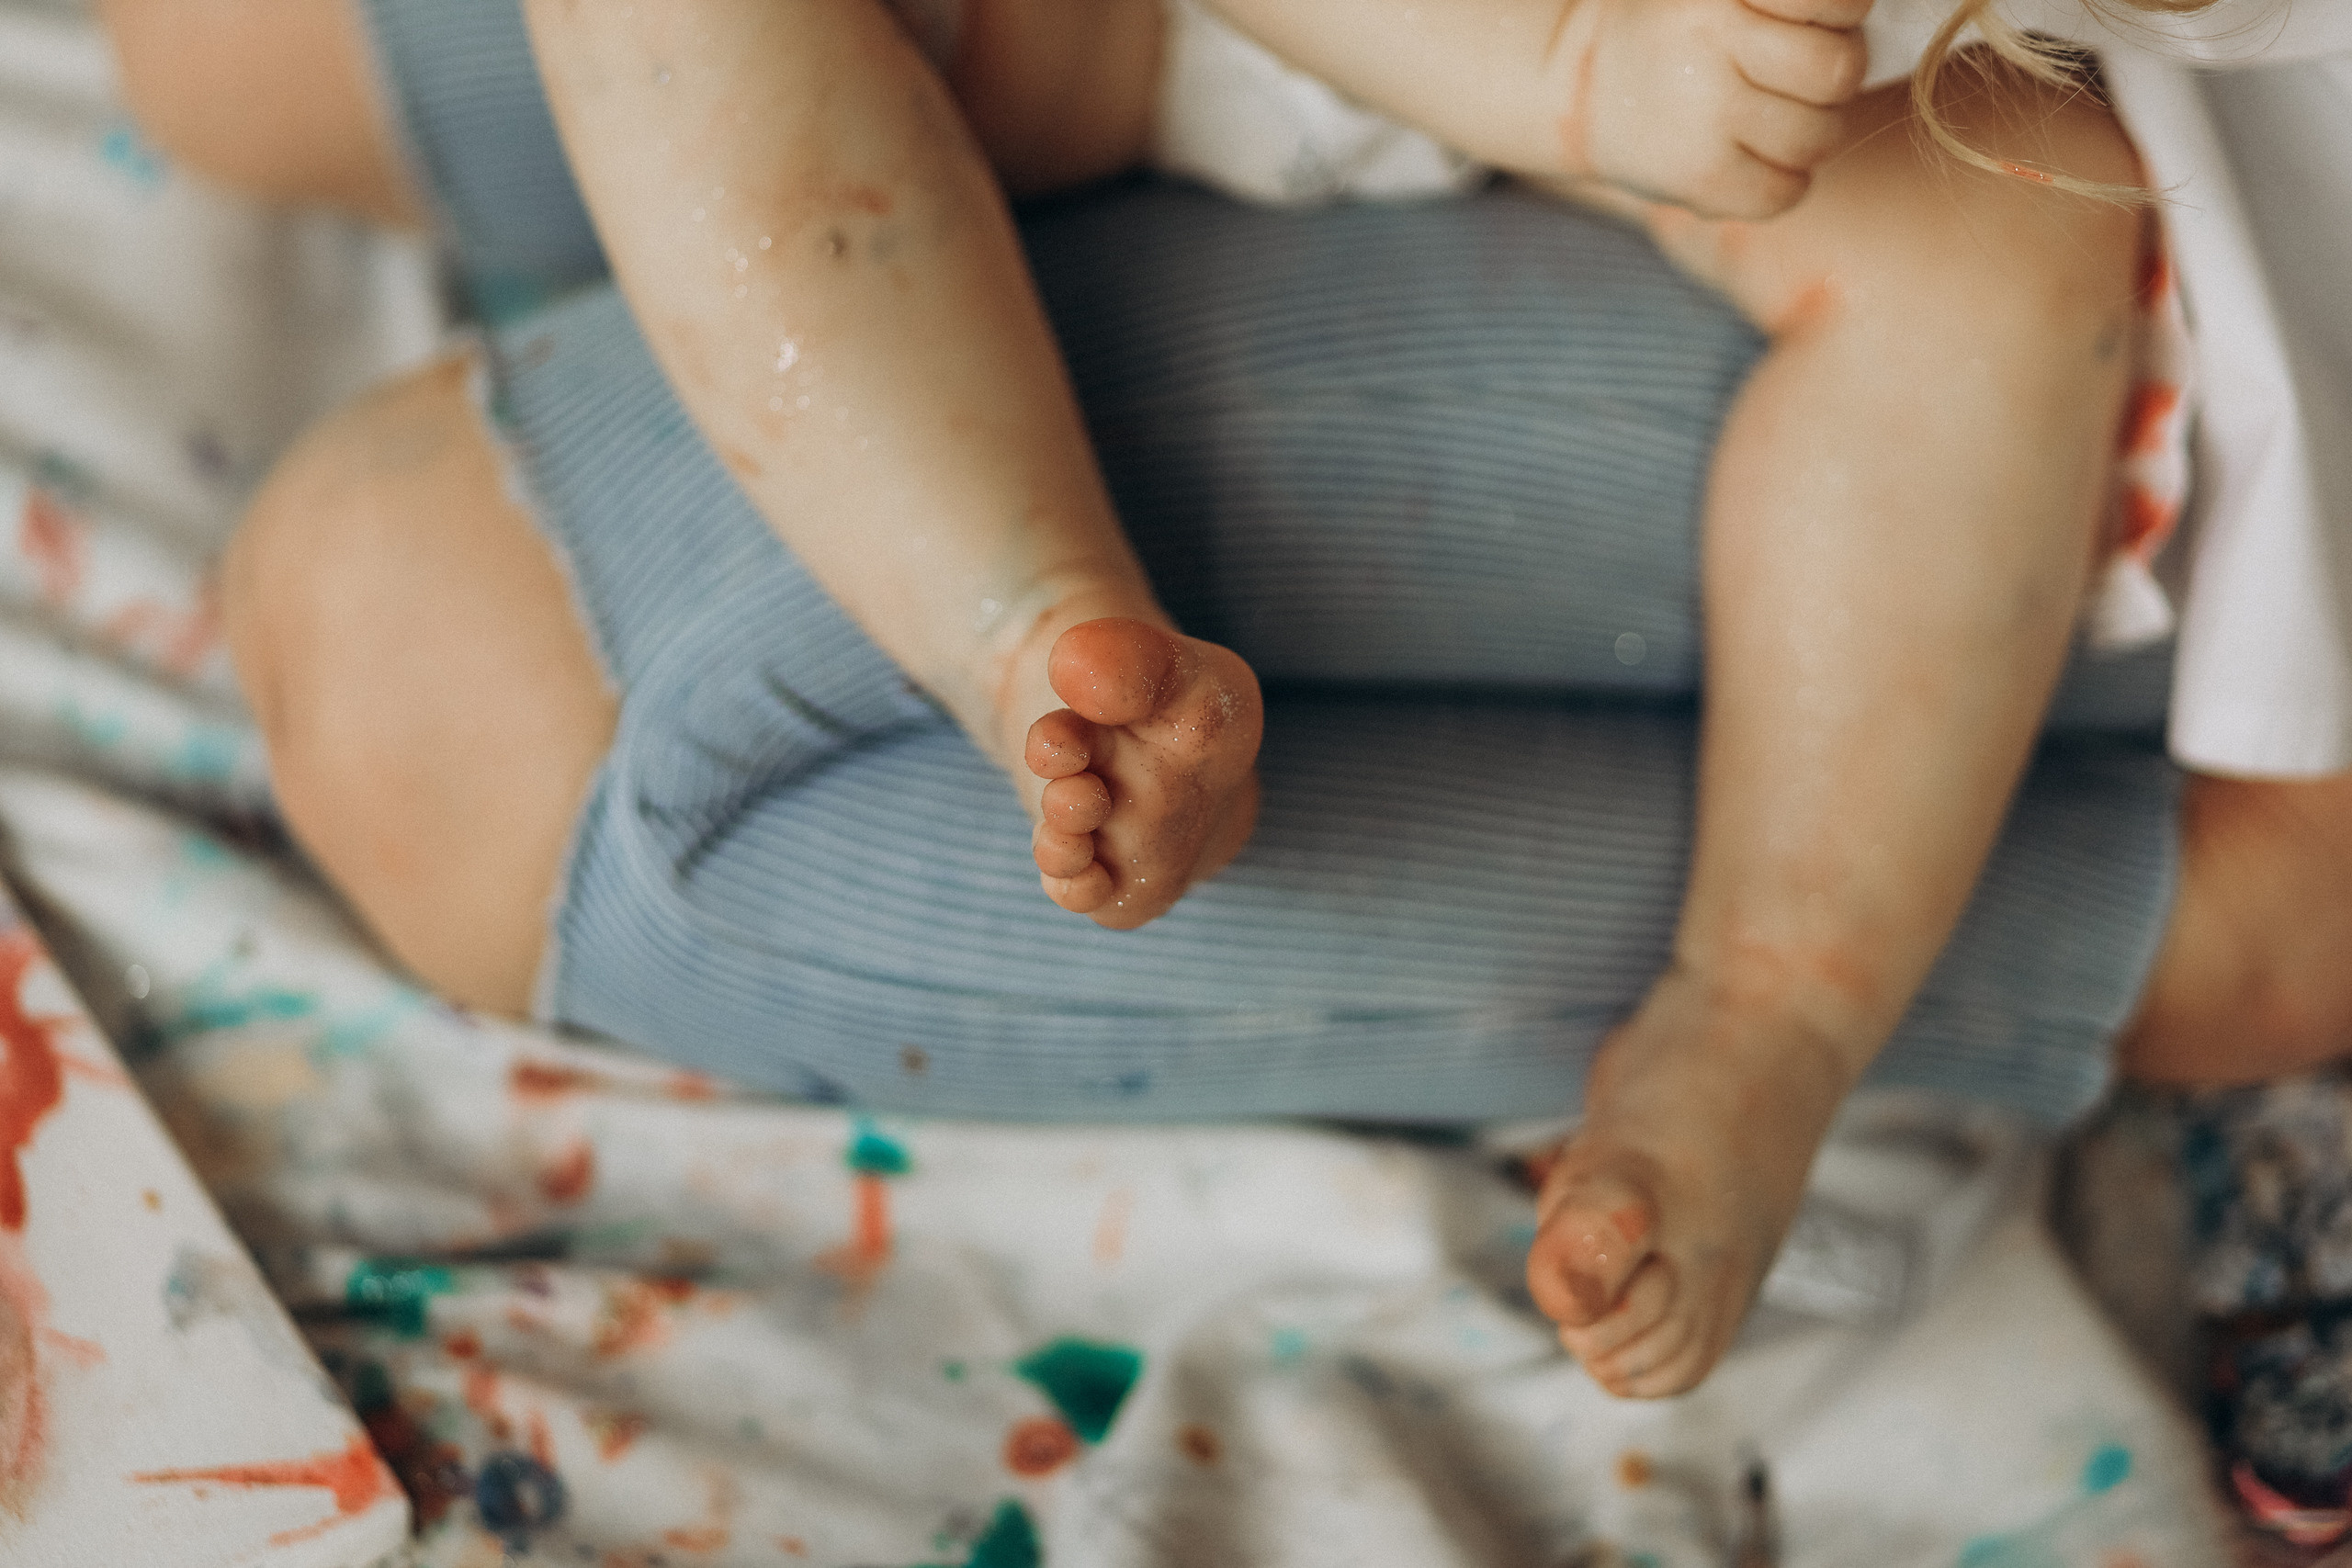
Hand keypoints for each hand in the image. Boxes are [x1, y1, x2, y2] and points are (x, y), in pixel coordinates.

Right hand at [1555, 0, 1871, 219]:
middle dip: (1834, 77)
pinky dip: (1785, 181)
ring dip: (1812, 132)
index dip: (1842, 13)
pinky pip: (1787, 191)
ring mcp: (1705, 118)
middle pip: (1837, 71)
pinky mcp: (1700, 180)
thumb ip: (1788, 3)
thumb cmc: (1677, 28)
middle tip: (1799, 77)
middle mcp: (1713, 48)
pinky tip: (1755, 158)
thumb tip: (1858, 21)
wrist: (1583, 87)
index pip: (1834, 2)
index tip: (1816, 21)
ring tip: (1772, 118)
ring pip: (1820, 136)